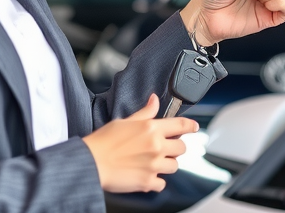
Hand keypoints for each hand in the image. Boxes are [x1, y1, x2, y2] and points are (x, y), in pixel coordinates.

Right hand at [82, 94, 197, 192]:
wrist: (90, 163)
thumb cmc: (103, 141)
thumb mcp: (124, 121)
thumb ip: (144, 112)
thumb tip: (154, 99)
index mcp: (151, 129)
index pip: (181, 125)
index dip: (191, 126)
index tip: (194, 128)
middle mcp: (156, 147)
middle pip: (181, 148)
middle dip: (175, 147)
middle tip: (164, 147)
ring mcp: (154, 166)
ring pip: (175, 166)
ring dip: (167, 164)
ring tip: (153, 162)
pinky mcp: (148, 182)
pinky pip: (162, 183)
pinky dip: (157, 181)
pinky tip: (147, 175)